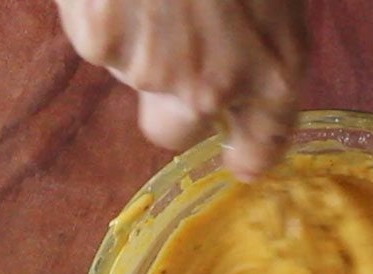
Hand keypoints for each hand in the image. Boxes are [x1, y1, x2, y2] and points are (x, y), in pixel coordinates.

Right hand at [54, 0, 307, 179]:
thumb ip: (267, 43)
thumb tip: (253, 61)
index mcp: (272, 73)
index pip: (262, 146)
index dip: (248, 157)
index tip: (238, 160)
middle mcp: (212, 87)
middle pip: (174, 131)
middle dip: (170, 107)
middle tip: (170, 62)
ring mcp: (152, 69)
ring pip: (133, 76)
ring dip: (140, 44)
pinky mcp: (101, 42)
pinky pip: (99, 39)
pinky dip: (107, 14)